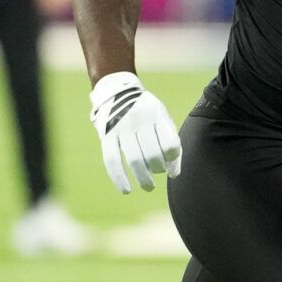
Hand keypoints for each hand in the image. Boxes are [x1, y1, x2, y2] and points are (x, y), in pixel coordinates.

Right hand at [89, 71, 181, 193]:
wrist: (117, 92)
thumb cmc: (147, 113)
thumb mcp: (163, 120)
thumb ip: (172, 144)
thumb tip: (174, 174)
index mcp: (157, 113)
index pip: (170, 144)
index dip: (173, 158)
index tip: (170, 163)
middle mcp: (140, 119)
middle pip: (153, 154)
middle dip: (158, 170)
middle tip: (157, 173)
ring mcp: (121, 126)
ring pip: (135, 160)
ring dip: (143, 179)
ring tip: (149, 187)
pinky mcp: (106, 134)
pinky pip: (112, 160)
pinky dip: (119, 178)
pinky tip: (126, 189)